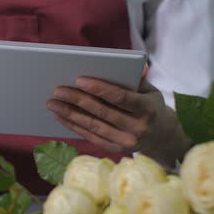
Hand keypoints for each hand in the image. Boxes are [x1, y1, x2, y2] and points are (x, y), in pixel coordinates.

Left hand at [46, 77, 191, 168]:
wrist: (161, 136)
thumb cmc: (150, 106)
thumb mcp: (150, 90)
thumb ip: (137, 78)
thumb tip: (132, 63)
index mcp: (148, 109)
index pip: (120, 97)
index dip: (99, 89)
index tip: (79, 80)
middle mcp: (138, 128)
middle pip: (102, 112)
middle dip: (77, 100)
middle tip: (58, 90)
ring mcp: (127, 142)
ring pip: (93, 126)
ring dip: (70, 114)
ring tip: (52, 104)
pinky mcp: (116, 150)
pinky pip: (91, 137)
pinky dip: (74, 126)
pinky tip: (61, 117)